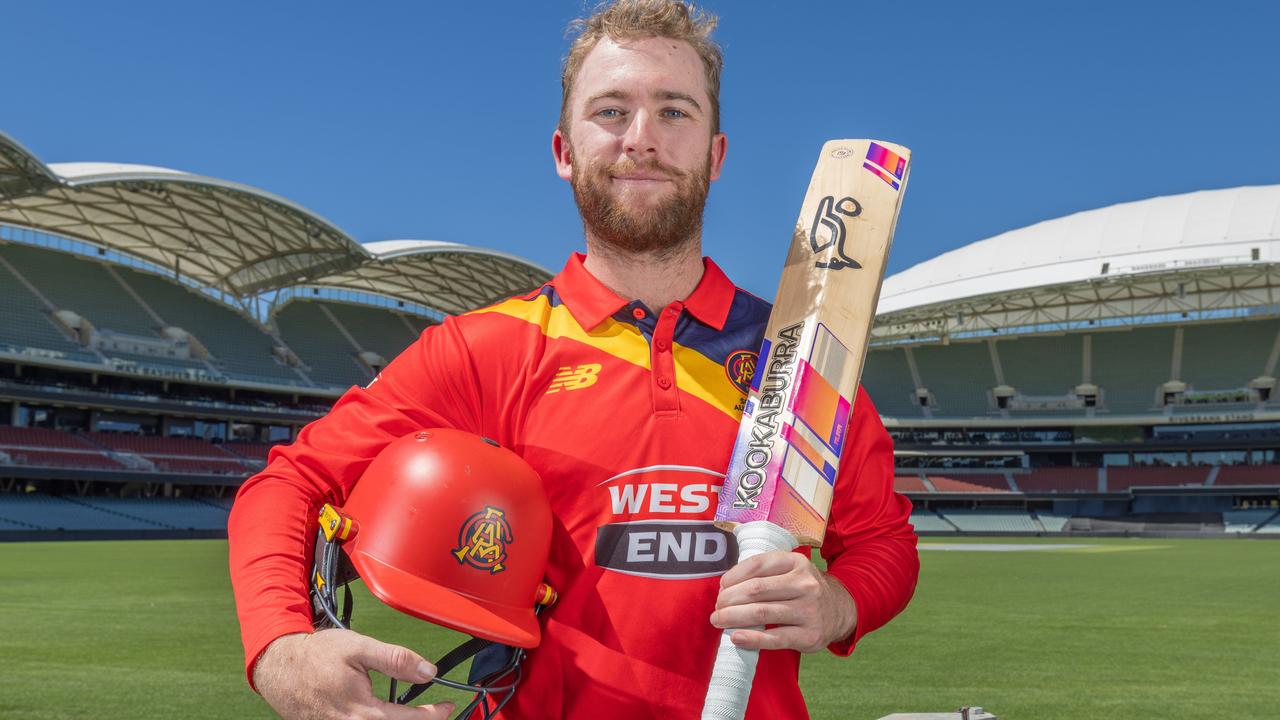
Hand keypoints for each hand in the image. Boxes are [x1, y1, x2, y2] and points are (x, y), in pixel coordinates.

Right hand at [253, 629, 456, 718]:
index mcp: (363, 712)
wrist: (278, 668)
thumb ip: (395, 660)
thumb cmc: (316, 656)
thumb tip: (427, 671)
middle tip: (435, 712)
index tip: (448, 707)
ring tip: (414, 714)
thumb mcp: (359, 648)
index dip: (434, 715)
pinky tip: (385, 713)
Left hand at [710, 551, 855, 652]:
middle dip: (729, 599)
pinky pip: (775, 638)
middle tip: (717, 607)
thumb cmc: (803, 589)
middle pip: (756, 590)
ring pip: (762, 613)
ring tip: (718, 620)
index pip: (758, 564)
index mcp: (797, 563)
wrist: (840, 610)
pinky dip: (752, 639)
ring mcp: (809, 611)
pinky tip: (736, 637)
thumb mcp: (791, 570)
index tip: (721, 586)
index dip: (733, 576)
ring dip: (733, 617)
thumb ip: (764, 572)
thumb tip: (726, 585)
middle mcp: (805, 584)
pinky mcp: (809, 636)